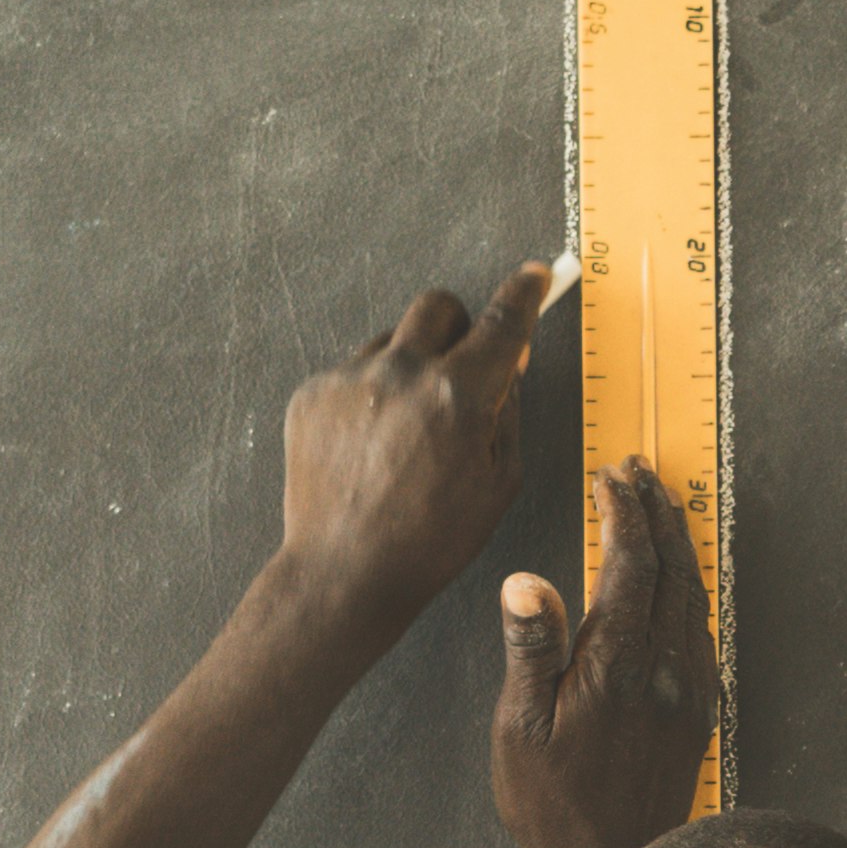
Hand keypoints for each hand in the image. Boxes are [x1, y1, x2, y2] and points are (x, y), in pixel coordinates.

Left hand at [278, 262, 571, 631]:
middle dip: (458, 326)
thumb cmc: (430, 540)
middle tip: (462, 367)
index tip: (533, 275)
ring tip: (408, 429)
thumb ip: (507, 412)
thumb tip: (507, 363)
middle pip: (439, 305)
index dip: (524, 293)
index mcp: (458, 396)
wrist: (345, 572)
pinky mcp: (313, 394)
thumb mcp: (499, 482)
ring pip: (394, 340)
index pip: (502, 322)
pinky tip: (373, 445)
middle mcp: (402, 374)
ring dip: (411, 366)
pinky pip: (355, 372)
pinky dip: (372, 397)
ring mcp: (350, 380)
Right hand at [493, 457, 718, 847]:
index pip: (629, 563)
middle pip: (673, 568)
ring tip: (658, 509)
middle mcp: (664, 670)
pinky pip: (702, 632)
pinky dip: (688, 590)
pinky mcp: (699, 712)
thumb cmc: (556, 809)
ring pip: (694, 596)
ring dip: (677, 546)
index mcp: (616, 664)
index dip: (623, 512)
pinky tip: (674, 584)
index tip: (612, 476)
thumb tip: (527, 583)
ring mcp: (689, 691)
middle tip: (639, 472)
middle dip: (657, 512)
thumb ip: (531, 651)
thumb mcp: (521, 730)